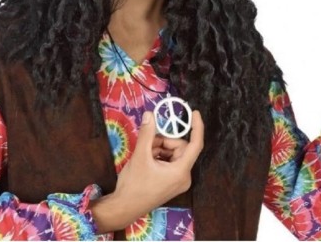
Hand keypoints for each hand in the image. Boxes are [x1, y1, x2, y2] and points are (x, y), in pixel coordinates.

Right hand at [90, 110, 203, 232]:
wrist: (124, 207)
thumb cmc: (134, 185)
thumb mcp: (140, 156)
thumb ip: (147, 133)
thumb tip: (150, 115)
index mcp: (181, 172)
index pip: (195, 145)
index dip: (196, 127)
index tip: (194, 113)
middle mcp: (183, 177)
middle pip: (180, 148)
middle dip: (164, 141)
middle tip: (148, 142)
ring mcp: (178, 181)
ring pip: (173, 153)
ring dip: (160, 148)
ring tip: (145, 154)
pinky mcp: (171, 182)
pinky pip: (170, 161)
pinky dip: (159, 156)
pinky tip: (147, 160)